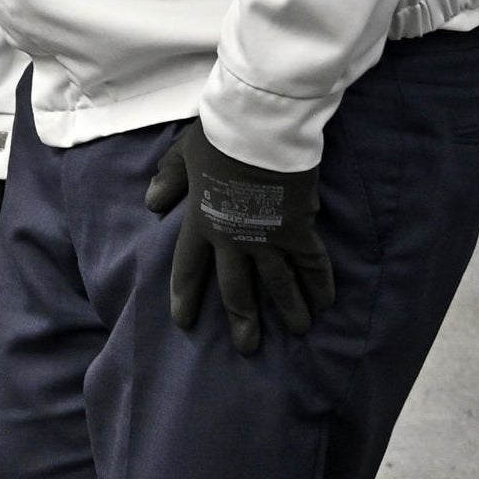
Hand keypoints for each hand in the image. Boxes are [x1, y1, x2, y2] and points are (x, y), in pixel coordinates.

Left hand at [143, 121, 334, 354]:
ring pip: (278, 284)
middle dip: (242, 320)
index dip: (185, 295)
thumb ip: (169, 179)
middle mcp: (233, 240)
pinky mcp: (298, 230)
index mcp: (201, 223)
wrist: (259, 130)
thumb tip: (151, 202)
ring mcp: (268, 238)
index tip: (183, 322)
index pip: (187, 269)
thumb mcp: (183, 154)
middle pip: (235, 289)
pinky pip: (312, 263)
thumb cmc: (219, 137)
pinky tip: (326, 302)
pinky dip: (320, 283)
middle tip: (248, 348)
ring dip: (288, 309)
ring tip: (298, 331)